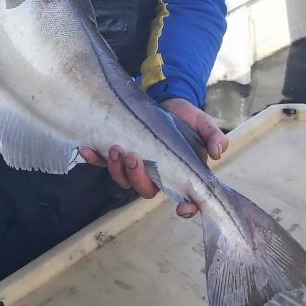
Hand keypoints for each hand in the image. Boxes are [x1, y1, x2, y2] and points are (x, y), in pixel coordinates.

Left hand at [80, 98, 227, 218]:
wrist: (164, 98)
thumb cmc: (185, 117)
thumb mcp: (202, 123)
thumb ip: (212, 136)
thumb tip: (219, 151)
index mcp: (178, 173)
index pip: (184, 198)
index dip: (186, 207)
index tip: (183, 207)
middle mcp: (155, 174)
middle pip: (145, 189)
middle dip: (137, 177)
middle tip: (134, 157)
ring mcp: (134, 165)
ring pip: (122, 179)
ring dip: (116, 168)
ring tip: (115, 148)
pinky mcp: (116, 153)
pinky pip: (101, 162)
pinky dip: (93, 158)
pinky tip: (87, 149)